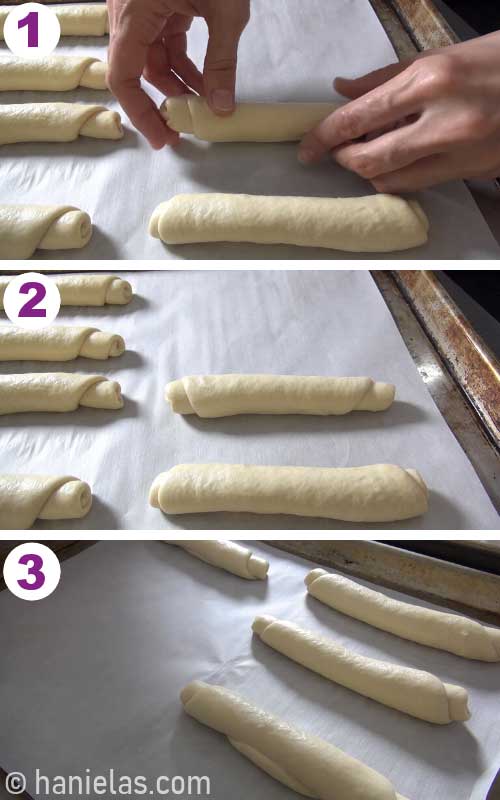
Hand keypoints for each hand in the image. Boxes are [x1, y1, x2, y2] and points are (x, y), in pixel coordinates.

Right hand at [107, 0, 249, 147]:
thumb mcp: (225, 10)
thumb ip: (221, 60)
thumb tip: (222, 107)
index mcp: (133, 14)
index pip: (123, 76)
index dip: (140, 113)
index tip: (161, 138)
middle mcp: (127, 12)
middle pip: (134, 71)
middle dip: (160, 103)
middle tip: (181, 132)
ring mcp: (139, 7)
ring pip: (150, 57)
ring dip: (175, 84)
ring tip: (202, 105)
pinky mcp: (156, 2)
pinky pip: (162, 40)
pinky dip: (180, 63)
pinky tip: (202, 80)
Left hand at [299, 31, 499, 191]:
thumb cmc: (498, 61)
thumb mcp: (443, 55)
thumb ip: (388, 77)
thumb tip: (343, 91)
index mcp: (432, 78)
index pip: (359, 117)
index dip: (325, 137)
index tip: (307, 147)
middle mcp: (443, 120)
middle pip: (370, 159)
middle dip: (343, 160)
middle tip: (332, 154)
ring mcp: (458, 151)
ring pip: (391, 180)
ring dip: (368, 173)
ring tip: (363, 156)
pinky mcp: (469, 172)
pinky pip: (417, 185)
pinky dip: (396, 178)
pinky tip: (393, 163)